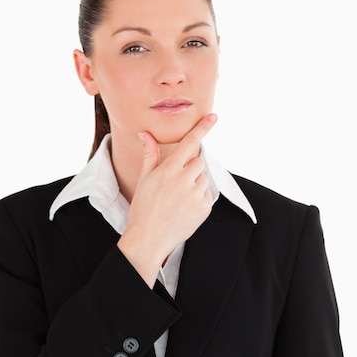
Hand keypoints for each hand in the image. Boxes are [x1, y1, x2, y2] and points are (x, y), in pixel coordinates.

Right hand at [117, 113, 216, 286]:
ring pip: (203, 179)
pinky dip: (198, 199)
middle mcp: (184, 180)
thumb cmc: (143, 208)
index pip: (189, 142)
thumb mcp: (144, 179)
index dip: (202, 128)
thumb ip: (150, 154)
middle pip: (198, 161)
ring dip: (194, 184)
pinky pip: (206, 195)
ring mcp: (196, 195)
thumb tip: (144, 133)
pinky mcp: (204, 209)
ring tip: (177, 200)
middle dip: (189, 168)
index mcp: (169, 170)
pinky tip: (184, 209)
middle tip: (175, 184)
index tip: (213, 117)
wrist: (149, 239)